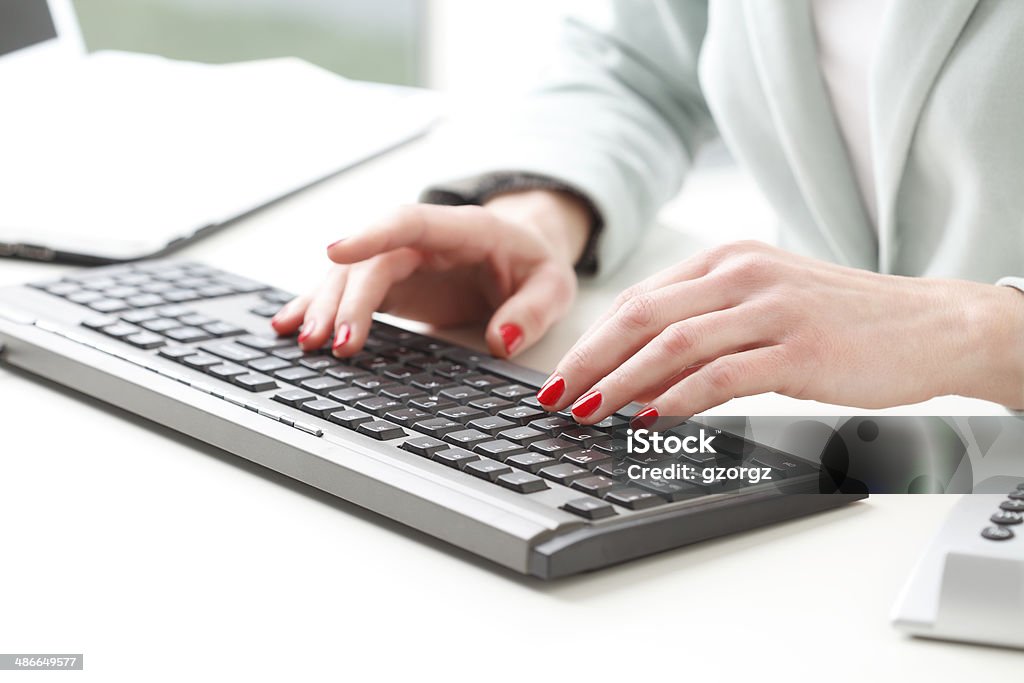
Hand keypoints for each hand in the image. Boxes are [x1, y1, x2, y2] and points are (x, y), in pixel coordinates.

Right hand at [270, 190, 590, 357]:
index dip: (371, 234)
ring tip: (304, 341)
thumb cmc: (534, 265)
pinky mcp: (389, 280)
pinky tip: (289, 324)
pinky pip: (346, 289)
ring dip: (324, 306)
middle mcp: (423, 239)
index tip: (335, 252)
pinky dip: (318, 305)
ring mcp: (401, 258)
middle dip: (347, 300)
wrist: (522, 251)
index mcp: (464, 229)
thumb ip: (532, 312)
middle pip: (372, 261)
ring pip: (349, 275)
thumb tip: (503, 340)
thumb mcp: (554, 288)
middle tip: (332, 342)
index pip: (410, 222)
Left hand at [536, 240, 1023, 422]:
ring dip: (621, 381)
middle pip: (642, 315)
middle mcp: (742, 274)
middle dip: (589, 359)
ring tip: (587, 411)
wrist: (929, 324)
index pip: (639, 298)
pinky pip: (723, 374)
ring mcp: (771, 309)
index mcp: (727, 259)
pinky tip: (651, 417)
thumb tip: (639, 368)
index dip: (592, 338)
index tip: (561, 373)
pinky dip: (679, 397)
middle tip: (555, 395)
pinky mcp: (799, 350)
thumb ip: (706, 321)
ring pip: (673, 343)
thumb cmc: (841, 319)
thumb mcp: (765, 301)